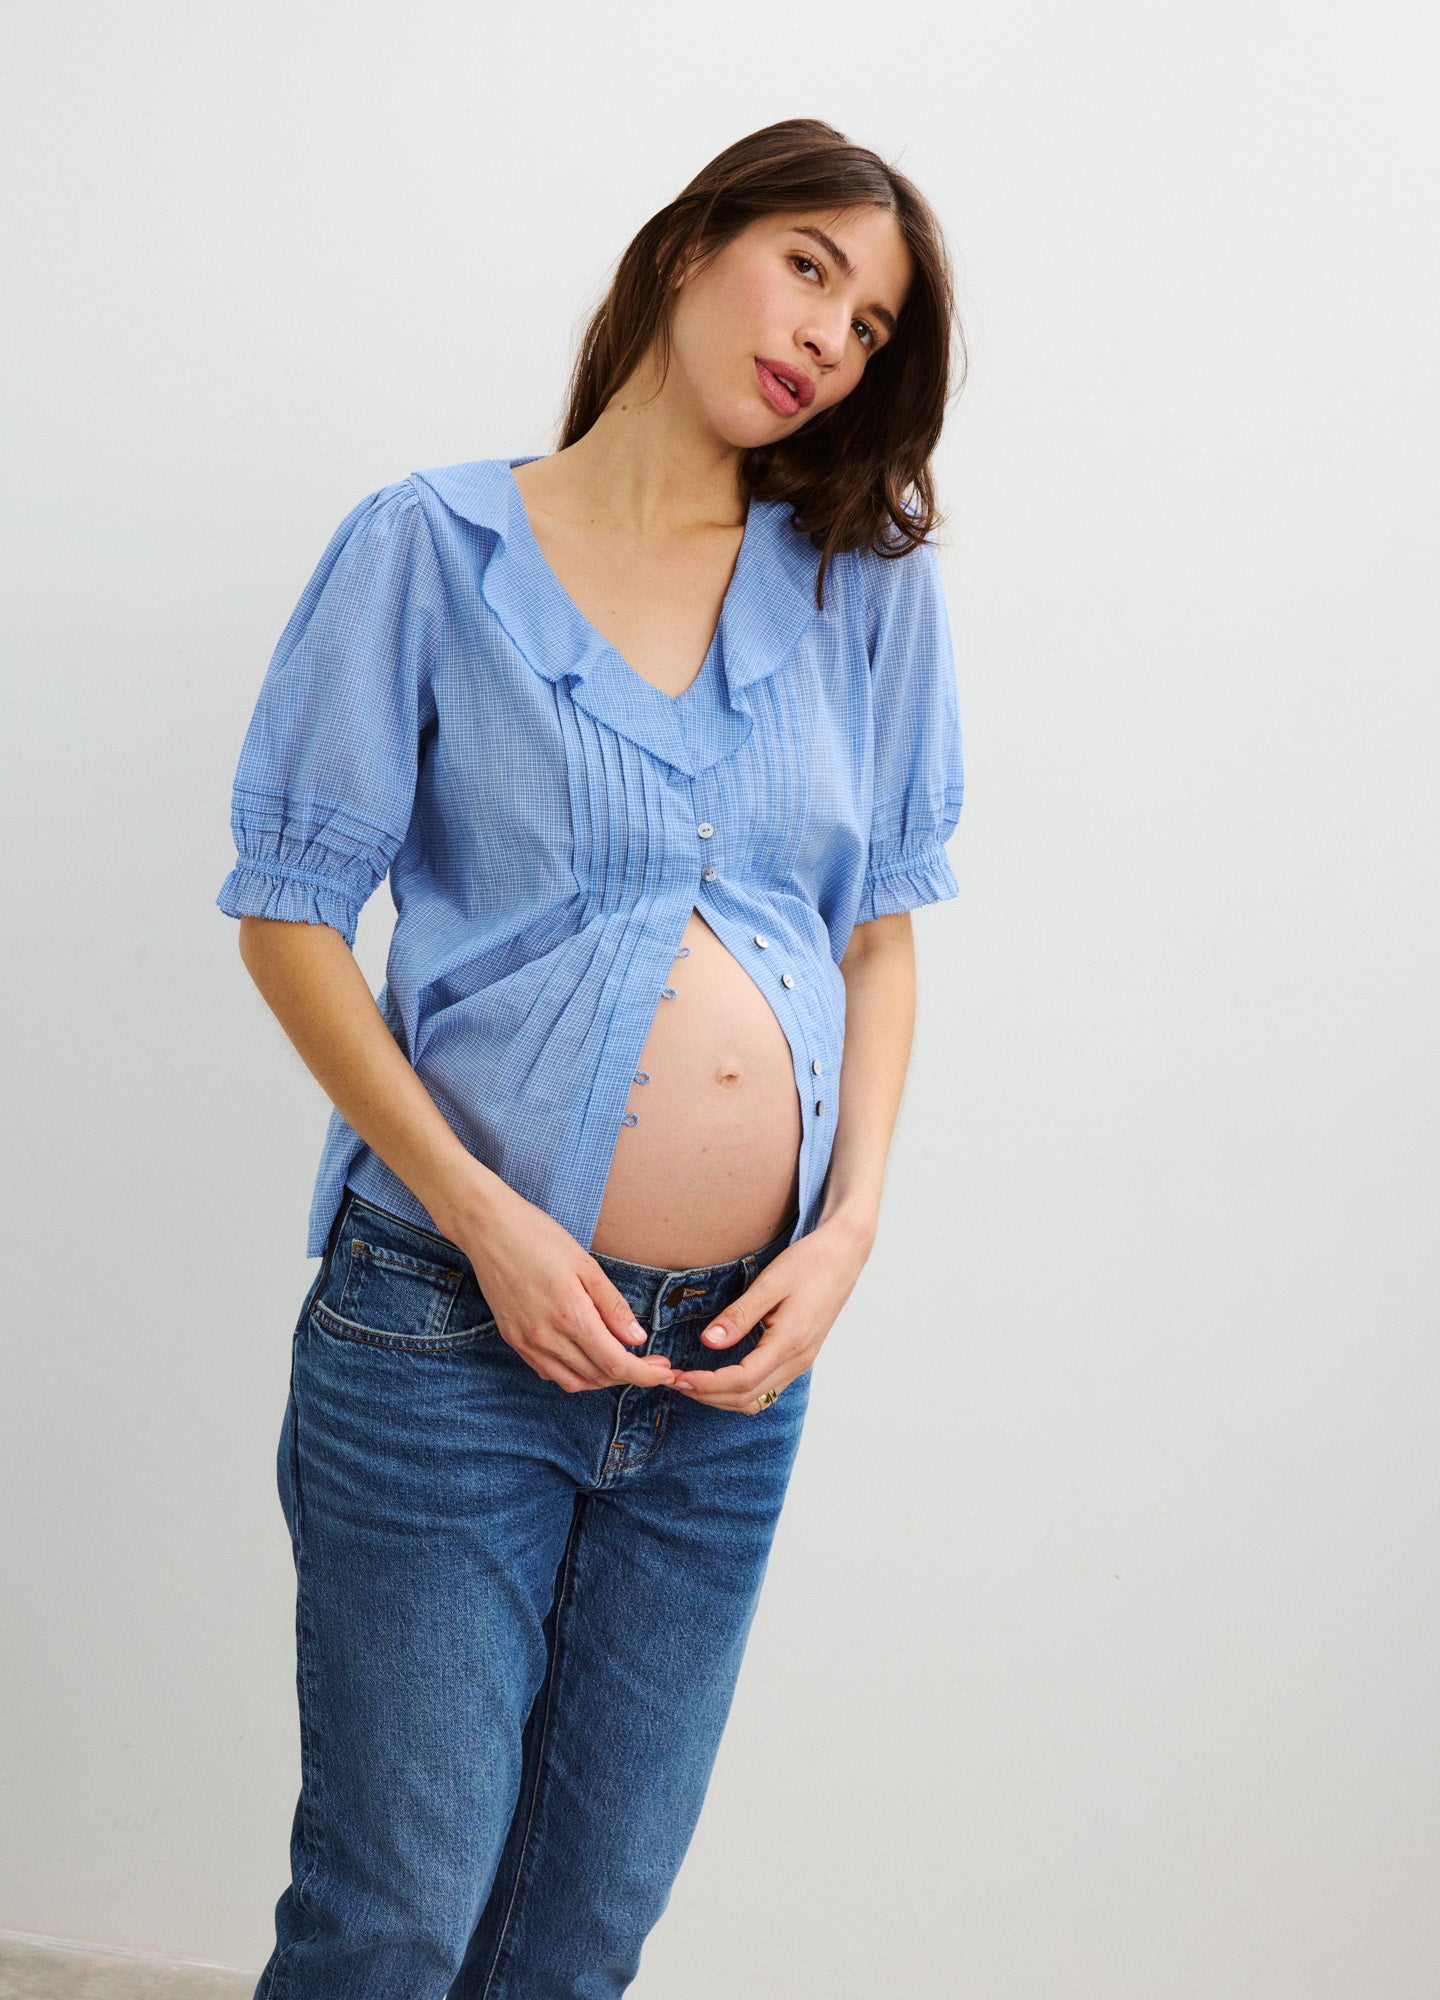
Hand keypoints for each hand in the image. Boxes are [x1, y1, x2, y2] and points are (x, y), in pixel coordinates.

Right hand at [448, 1183, 675, 1393]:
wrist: (489, 1229)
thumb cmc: (540, 1238)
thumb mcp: (586, 1265)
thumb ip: (613, 1306)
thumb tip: (637, 1338)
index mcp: (571, 1316)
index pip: (616, 1364)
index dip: (645, 1374)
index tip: (665, 1372)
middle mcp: (546, 1338)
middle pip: (597, 1377)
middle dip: (630, 1376)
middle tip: (651, 1362)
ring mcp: (526, 1342)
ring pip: (572, 1382)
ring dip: (601, 1379)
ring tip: (620, 1360)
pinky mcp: (513, 1340)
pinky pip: (548, 1372)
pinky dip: (573, 1373)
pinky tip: (585, 1355)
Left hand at [669, 1213, 872, 1413]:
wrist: (844, 1255)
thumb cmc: (810, 1262)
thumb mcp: (771, 1283)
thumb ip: (739, 1315)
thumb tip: (709, 1342)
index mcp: (791, 1341)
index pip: (742, 1380)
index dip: (707, 1384)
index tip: (679, 1377)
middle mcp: (798, 1360)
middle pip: (747, 1398)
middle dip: (707, 1395)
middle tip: (674, 1380)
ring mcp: (801, 1362)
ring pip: (757, 1399)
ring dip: (721, 1397)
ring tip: (691, 1380)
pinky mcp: (800, 1357)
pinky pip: (767, 1389)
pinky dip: (739, 1390)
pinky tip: (719, 1375)